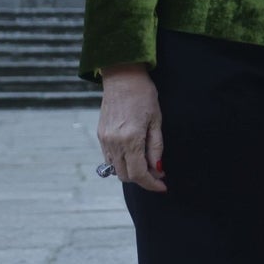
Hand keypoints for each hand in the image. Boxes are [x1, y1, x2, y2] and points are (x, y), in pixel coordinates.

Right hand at [98, 63, 166, 191]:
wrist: (122, 77)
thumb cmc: (144, 95)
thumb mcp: (156, 120)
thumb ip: (156, 147)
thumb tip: (158, 169)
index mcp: (131, 139)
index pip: (139, 173)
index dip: (151, 184)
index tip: (162, 186)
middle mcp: (114, 143)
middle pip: (126, 176)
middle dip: (143, 179)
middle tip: (157, 172)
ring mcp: (105, 140)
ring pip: (116, 169)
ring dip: (131, 171)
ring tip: (147, 163)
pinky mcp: (100, 135)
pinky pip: (109, 159)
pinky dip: (121, 162)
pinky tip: (133, 154)